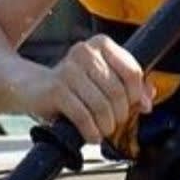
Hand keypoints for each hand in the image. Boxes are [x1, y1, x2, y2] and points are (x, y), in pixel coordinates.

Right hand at [34, 34, 150, 144]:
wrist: (32, 87)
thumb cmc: (73, 85)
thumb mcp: (103, 81)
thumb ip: (131, 87)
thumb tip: (147, 101)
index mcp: (101, 44)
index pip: (132, 72)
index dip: (136, 95)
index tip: (132, 107)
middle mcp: (85, 51)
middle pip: (118, 92)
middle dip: (119, 115)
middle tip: (114, 123)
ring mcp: (68, 69)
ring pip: (101, 106)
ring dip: (105, 126)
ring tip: (102, 130)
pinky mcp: (56, 89)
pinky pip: (83, 116)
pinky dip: (91, 131)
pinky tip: (91, 135)